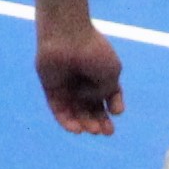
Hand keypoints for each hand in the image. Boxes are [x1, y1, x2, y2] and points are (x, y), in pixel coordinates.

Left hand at [34, 19, 124, 135]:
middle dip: (100, 121)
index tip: (117, 110)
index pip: (110, 95)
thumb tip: (90, 102)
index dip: (115, 106)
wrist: (67, 36)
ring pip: (76, 111)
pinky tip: (76, 129)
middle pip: (92, 107)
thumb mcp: (111, 74)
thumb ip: (106, 93)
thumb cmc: (92, 51)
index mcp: (101, 73)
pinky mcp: (51, 88)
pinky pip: (58, 109)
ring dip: (85, 123)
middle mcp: (84, 80)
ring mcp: (67, 85)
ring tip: (93, 130)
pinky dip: (66, 121)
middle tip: (106, 132)